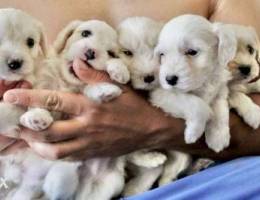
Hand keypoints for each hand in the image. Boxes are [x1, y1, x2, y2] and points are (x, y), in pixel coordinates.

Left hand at [3, 59, 175, 159]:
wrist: (151, 130)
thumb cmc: (135, 107)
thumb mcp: (118, 87)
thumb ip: (95, 75)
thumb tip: (76, 62)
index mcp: (90, 107)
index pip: (54, 102)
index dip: (30, 99)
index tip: (11, 97)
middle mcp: (86, 127)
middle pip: (49, 132)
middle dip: (27, 128)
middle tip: (14, 123)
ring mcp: (89, 144)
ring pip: (56, 152)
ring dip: (38, 146)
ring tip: (28, 139)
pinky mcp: (93, 154)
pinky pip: (69, 158)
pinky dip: (55, 154)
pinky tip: (49, 148)